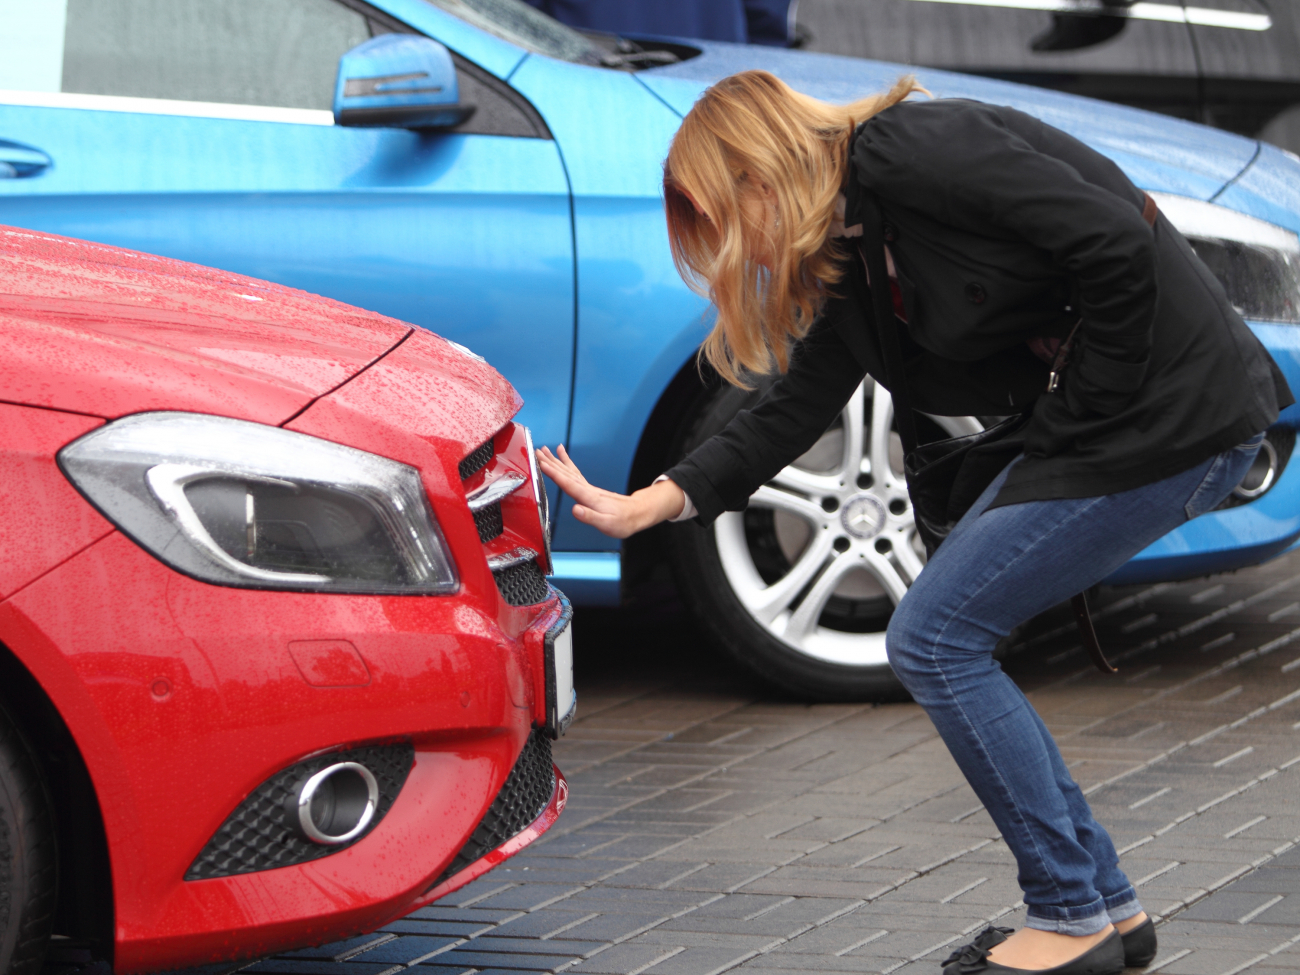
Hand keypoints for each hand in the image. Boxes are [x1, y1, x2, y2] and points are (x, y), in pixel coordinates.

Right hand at [536, 444, 685, 538]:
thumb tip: (575, 510)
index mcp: (589, 498)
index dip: (554, 473)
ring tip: (544, 450)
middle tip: (536, 451)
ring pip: (569, 471)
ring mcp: (588, 488)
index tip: (541, 464)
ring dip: (556, 460)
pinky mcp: (589, 489)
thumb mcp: (606, 524)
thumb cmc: (622, 521)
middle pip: (565, 473)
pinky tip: (563, 458)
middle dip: (550, 462)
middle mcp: (587, 490)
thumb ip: (590, 517)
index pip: (568, 483)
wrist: (636, 514)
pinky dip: (567, 464)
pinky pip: (574, 473)